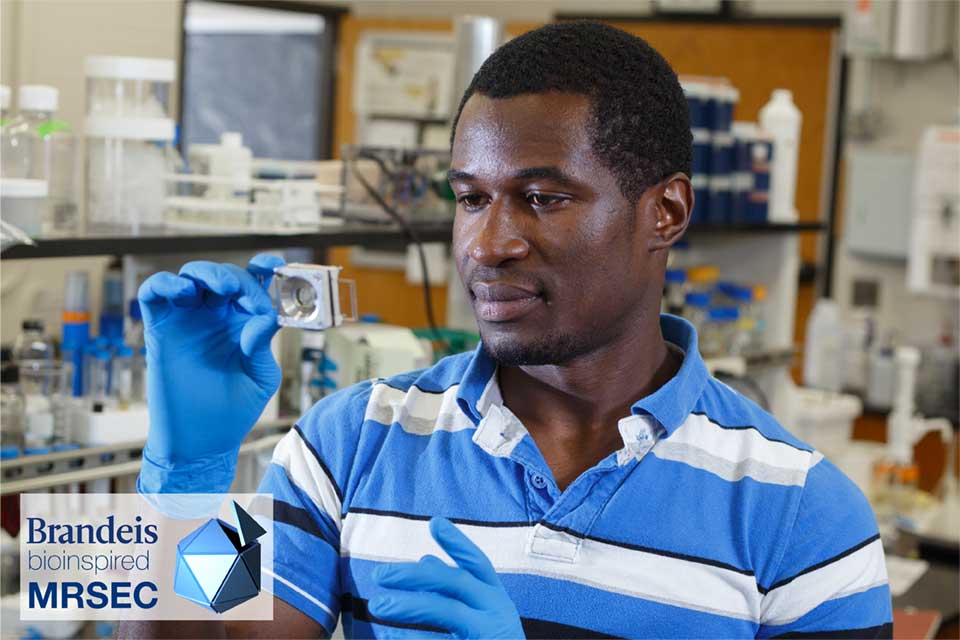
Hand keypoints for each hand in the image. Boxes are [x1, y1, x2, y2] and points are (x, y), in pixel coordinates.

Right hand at [137, 254, 284, 495]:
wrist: (201, 442)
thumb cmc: (234, 410)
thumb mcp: (261, 377)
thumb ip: (263, 345)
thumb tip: (265, 317)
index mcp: (245, 323)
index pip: (254, 284)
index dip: (264, 267)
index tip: (273, 263)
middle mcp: (217, 317)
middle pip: (223, 276)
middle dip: (233, 276)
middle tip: (240, 292)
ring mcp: (188, 320)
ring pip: (191, 276)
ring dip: (205, 273)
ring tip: (217, 290)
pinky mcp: (161, 329)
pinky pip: (154, 293)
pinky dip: (165, 283)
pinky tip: (184, 292)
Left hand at [369, 517, 524, 638]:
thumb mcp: (481, 614)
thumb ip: (453, 589)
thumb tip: (426, 560)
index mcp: (496, 599)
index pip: (478, 564)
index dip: (458, 543)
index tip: (435, 522)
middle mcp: (496, 613)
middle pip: (456, 583)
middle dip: (416, 575)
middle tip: (379, 573)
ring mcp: (489, 636)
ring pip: (447, 611)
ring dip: (410, 605)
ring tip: (377, 605)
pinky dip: (411, 639)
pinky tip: (389, 636)